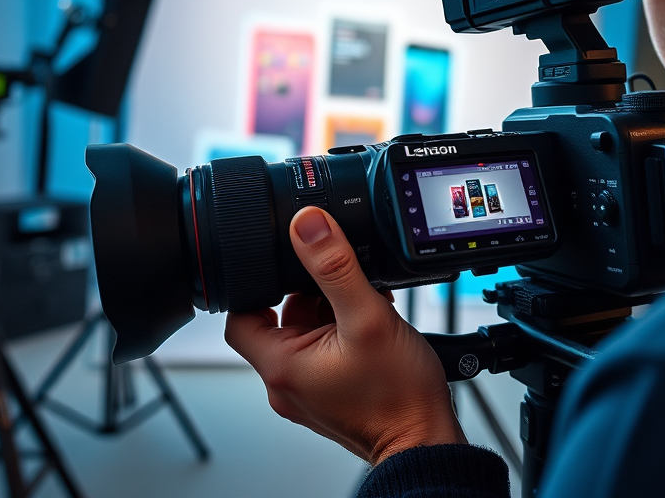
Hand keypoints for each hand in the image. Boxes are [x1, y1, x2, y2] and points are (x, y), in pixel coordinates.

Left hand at [225, 206, 465, 464]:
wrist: (426, 439)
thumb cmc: (398, 396)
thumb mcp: (368, 317)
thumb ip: (336, 267)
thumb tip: (309, 225)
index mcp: (281, 366)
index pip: (238, 316)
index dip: (256, 284)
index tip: (285, 266)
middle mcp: (287, 382)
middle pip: (278, 318)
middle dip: (311, 293)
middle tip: (344, 285)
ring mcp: (309, 389)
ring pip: (305, 331)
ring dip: (332, 309)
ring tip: (366, 304)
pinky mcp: (330, 391)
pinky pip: (324, 348)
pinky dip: (343, 329)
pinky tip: (373, 322)